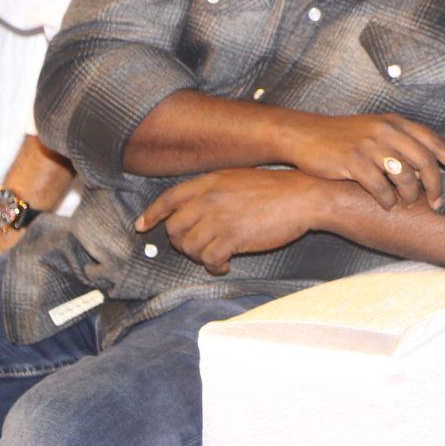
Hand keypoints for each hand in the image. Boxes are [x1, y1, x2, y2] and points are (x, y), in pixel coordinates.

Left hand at [135, 168, 319, 273]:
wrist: (302, 197)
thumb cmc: (276, 188)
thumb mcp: (238, 179)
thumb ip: (213, 191)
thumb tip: (197, 209)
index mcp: (209, 181)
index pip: (169, 198)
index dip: (152, 214)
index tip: (142, 225)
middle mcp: (208, 199)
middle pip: (175, 228)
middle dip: (182, 243)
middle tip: (198, 248)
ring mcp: (218, 219)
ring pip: (190, 247)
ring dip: (201, 257)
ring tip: (216, 257)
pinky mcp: (231, 238)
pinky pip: (209, 260)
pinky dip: (215, 267)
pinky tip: (225, 265)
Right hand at [277, 110, 444, 210]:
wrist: (305, 135)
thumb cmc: (343, 137)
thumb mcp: (374, 129)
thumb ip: (400, 142)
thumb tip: (427, 166)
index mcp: (394, 122)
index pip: (433, 140)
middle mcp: (386, 131)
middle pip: (425, 160)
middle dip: (436, 185)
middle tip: (438, 203)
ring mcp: (369, 145)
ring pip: (404, 176)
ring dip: (411, 195)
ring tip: (408, 204)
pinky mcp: (352, 162)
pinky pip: (380, 187)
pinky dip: (386, 200)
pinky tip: (385, 205)